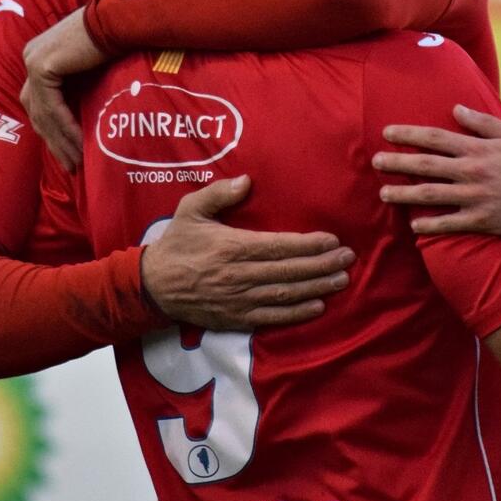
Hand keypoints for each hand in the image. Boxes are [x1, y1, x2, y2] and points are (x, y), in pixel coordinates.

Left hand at [20, 7, 107, 169]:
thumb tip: (88, 119)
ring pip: (43, 113)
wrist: (121, 20)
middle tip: (71, 167)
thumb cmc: (116, 40)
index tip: (70, 154)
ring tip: (78, 163)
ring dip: (61, 141)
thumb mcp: (92, 69)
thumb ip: (82, 88)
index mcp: (40, 56)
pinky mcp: (42, 66)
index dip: (53, 131)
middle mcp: (32, 57)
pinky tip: (80, 145)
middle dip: (54, 142)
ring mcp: (34, 60)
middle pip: (37, 110)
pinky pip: (52, 107)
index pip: (40, 102)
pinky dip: (65, 128)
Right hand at [143, 175, 354, 329]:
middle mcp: (239, 275)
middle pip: (288, 272)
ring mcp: (238, 300)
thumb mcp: (190, 210)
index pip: (278, 247)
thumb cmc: (175, 244)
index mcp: (232, 247)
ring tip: (341, 280)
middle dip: (321, 265)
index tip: (332, 240)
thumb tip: (247, 181)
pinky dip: (296, 314)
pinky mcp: (236, 319)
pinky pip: (271, 318)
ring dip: (316, 288)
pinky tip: (317, 307)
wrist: (152, 286)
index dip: (308, 245)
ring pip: (285, 295)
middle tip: (348, 258)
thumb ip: (218, 194)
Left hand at [372, 104, 500, 236]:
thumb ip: (482, 122)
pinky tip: (413, 225)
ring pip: (431, 195)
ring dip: (404, 194)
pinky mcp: (482, 221)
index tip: (387, 133)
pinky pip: (449, 224)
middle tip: (374, 162)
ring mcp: (476, 197)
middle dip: (397, 163)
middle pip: (426, 166)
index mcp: (479, 149)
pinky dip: (429, 225)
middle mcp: (473, 172)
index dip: (408, 134)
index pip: (435, 138)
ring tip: (383, 193)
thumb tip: (455, 108)